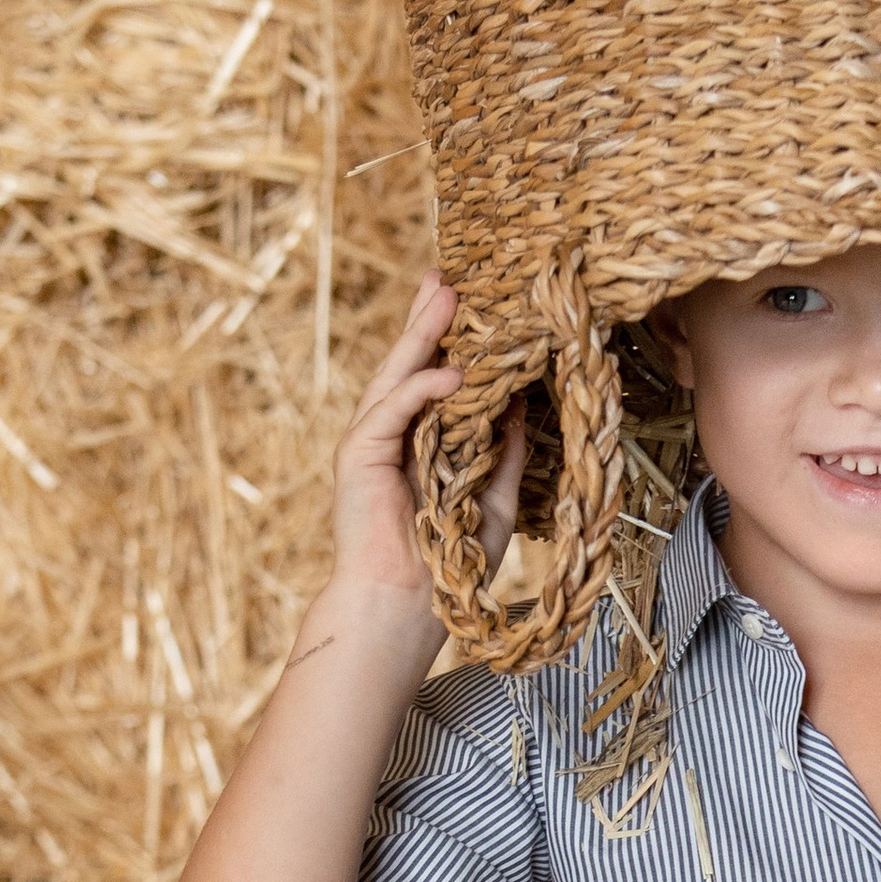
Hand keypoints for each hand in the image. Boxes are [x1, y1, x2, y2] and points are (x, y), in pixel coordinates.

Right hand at [327, 274, 524, 598]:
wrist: (407, 603)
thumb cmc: (449, 562)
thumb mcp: (495, 500)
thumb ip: (505, 453)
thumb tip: (521, 405)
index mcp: (419, 442)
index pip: (433, 380)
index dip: (450, 343)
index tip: (475, 306)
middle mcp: (392, 435)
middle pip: (410, 364)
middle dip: (429, 319)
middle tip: (449, 278)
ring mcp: (371, 440)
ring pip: (397, 375)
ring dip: (423, 335)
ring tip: (446, 296)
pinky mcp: (359, 453)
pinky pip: (393, 408)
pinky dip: (423, 388)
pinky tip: (453, 373)